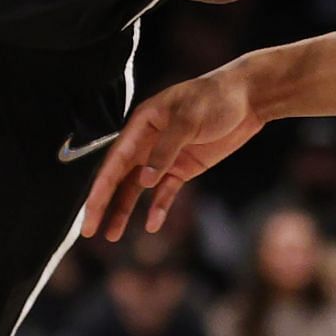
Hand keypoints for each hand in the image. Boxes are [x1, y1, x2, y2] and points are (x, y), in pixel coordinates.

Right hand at [80, 64, 264, 241]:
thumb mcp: (188, 120)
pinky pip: (166, 191)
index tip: (89, 210)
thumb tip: (143, 181)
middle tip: (88, 230)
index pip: (115, 159)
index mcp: (143, 123)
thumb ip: (165, 150)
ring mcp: (166, 156)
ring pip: (139, 188)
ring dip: (125, 210)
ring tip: (113, 236)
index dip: (100, 187)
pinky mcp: (184, 167)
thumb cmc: (215, 98)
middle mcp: (148, 141)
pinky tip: (152, 225)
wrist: (248, 98)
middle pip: (120, 176)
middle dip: (104, 203)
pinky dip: (158, 208)